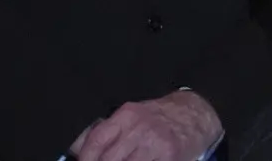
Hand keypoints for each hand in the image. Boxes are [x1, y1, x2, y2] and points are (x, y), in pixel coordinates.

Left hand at [75, 90, 221, 160]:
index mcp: (127, 115)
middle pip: (109, 158)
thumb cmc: (159, 118)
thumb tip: (76, 149)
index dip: (85, 157)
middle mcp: (140, 128)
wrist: (195, 115)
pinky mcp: (169, 156)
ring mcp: (155, 144)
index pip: (97, 139)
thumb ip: (106, 131)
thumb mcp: (132, 117)